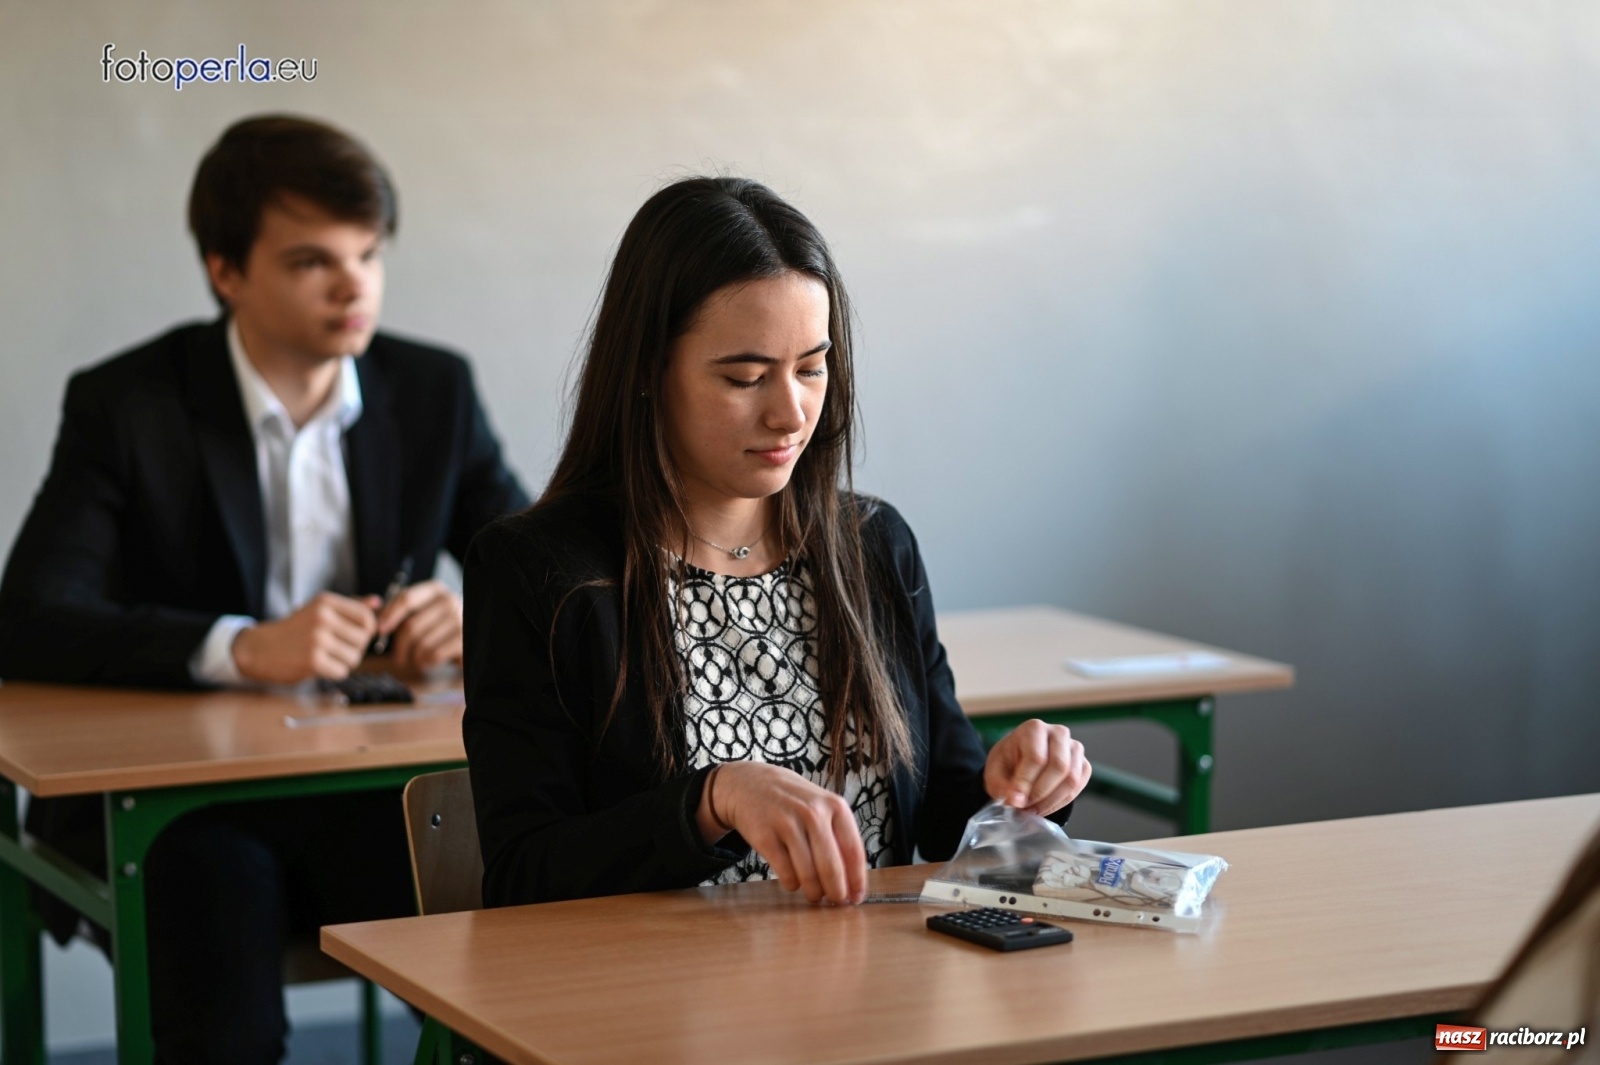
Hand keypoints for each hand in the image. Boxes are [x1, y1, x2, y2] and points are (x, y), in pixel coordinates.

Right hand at [232, 593, 379, 683]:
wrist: (259, 649)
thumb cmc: (294, 630)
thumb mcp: (319, 610)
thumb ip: (349, 607)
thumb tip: (378, 602)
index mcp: (326, 602)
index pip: (367, 616)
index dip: (367, 631)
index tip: (354, 636)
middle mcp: (323, 617)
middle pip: (363, 639)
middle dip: (354, 649)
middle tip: (336, 649)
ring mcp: (317, 639)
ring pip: (355, 657)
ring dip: (344, 662)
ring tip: (326, 656)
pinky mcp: (313, 660)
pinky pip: (342, 671)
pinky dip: (333, 672)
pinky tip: (318, 666)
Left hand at [374, 580, 462, 672]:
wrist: (471, 644)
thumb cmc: (438, 629)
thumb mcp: (420, 614)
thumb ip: (397, 609)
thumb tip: (371, 607)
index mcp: (436, 589)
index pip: (406, 598)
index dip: (390, 615)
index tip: (380, 630)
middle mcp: (450, 600)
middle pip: (411, 625)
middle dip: (400, 646)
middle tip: (398, 658)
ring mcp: (460, 619)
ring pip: (421, 643)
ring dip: (414, 657)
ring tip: (417, 660)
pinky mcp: (465, 640)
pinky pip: (433, 655)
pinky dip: (425, 663)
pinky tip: (428, 662)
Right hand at [699, 762, 867, 905]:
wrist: (752, 784)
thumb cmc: (795, 802)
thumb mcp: (822, 808)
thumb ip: (838, 838)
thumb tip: (853, 882)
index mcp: (835, 806)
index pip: (854, 851)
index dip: (856, 881)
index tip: (856, 898)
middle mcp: (813, 813)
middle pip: (831, 867)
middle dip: (836, 892)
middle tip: (835, 903)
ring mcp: (787, 823)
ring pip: (808, 874)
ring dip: (814, 892)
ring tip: (814, 895)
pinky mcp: (765, 836)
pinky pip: (786, 873)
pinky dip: (792, 884)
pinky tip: (793, 881)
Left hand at [983, 719, 1090, 815]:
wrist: (1020, 760)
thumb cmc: (1007, 763)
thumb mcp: (994, 772)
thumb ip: (1001, 786)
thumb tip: (1015, 800)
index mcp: (1033, 728)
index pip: (1036, 757)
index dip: (1026, 782)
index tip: (1015, 801)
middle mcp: (1058, 733)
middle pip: (1059, 766)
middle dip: (1041, 793)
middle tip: (1025, 807)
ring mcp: (1074, 748)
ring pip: (1071, 778)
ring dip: (1052, 800)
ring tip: (1034, 809)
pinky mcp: (1083, 763)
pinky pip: (1079, 786)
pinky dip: (1062, 801)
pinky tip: (1045, 805)